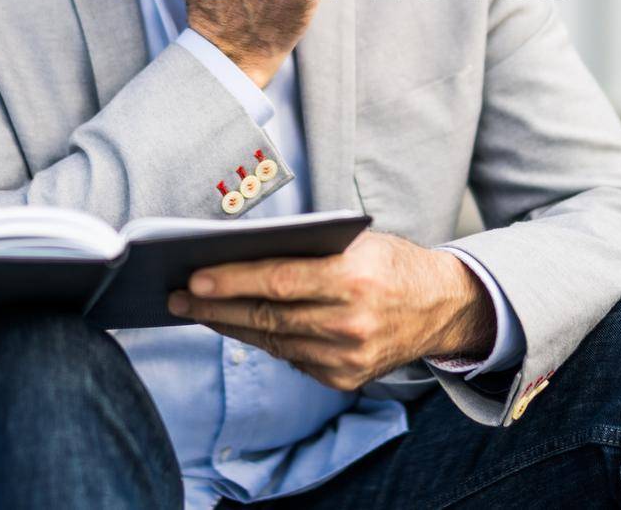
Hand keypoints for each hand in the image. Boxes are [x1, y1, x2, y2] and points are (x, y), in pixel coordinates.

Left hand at [165, 231, 494, 390]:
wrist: (443, 307)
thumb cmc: (392, 263)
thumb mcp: (356, 243)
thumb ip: (306, 251)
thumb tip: (240, 254)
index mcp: (354, 279)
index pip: (279, 280)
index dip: (232, 281)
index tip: (193, 279)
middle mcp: (351, 322)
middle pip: (267, 316)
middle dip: (214, 307)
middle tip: (177, 298)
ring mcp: (347, 356)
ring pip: (273, 341)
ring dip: (230, 325)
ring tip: (198, 310)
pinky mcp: (345, 378)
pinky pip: (291, 357)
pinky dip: (265, 340)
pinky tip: (240, 326)